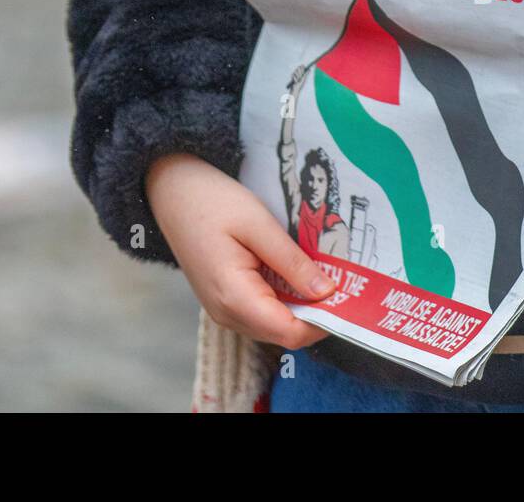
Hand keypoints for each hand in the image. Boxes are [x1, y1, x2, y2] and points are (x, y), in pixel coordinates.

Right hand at [147, 153, 330, 348]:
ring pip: (274, 325)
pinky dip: (285, 300)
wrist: (172, 191)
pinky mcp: (224, 300)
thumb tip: (327, 293)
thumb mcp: (259, 225)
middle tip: (347, 285)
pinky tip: (299, 275)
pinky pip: (262, 313)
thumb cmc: (212, 201)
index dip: (324, 322)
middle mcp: (226, 314)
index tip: (352, 300)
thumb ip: (292, 263)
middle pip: (284, 334)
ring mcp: (222, 310)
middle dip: (317, 315)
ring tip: (328, 277)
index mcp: (234, 297)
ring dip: (303, 308)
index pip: (290, 333)